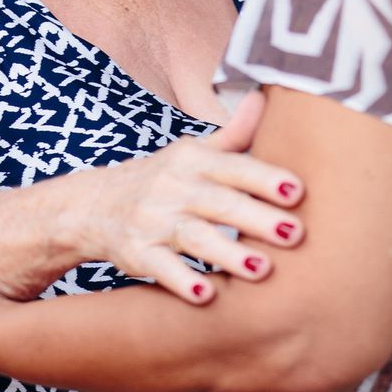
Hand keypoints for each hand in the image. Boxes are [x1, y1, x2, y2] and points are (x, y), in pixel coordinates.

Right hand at [76, 89, 304, 304]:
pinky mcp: (136, 253)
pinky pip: (160, 267)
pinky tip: (206, 295)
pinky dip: (182, 280)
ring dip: (227, 253)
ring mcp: (152, 220)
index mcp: (193, 160)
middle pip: (219, 202)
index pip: (234, 167)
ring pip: (193, 236)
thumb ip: (234, 134)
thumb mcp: (194, 153)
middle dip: (257, 218)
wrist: (92, 205)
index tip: (298, 191)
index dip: (265, 178)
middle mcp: (172, 186)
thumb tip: (265, 97)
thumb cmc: (162, 180)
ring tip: (262, 269)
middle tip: (295, 234)